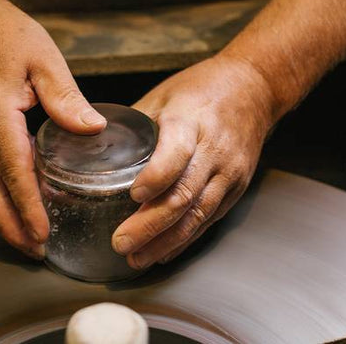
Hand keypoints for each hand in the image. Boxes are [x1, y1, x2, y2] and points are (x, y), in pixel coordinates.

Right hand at [0, 0, 105, 258]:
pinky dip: (1, 196)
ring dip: (3, 217)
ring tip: (27, 240)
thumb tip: (93, 131)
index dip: (28, 207)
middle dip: (11, 227)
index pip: (15, 172)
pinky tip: (20, 203)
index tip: (42, 233)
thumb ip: (67, 99)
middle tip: (34, 252)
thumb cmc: (4, 34)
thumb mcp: (44, 59)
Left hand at [112, 56, 277, 268]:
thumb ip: (132, 126)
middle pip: (184, 195)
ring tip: (137, 258)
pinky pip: (209, 219)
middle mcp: (214, 150)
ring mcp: (229, 173)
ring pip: (198, 215)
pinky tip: (163, 252)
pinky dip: (185, 239)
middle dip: (151, 224)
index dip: (156, 177)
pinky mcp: (236, 188)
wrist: (255, 88)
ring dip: (165, 241)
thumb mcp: (163, 96)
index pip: (176, 153)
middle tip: (121, 242)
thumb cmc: (202, 90)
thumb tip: (90, 150)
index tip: (133, 195)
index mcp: (190, 121)